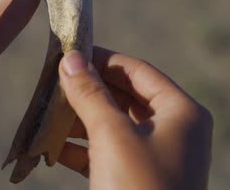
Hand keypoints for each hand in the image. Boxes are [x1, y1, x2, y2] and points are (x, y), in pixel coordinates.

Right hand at [57, 48, 212, 189]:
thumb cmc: (138, 189)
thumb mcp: (112, 136)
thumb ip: (90, 94)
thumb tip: (71, 58)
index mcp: (182, 112)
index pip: (137, 71)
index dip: (102, 59)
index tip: (69, 53)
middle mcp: (175, 130)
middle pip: (124, 96)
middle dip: (87, 90)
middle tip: (54, 80)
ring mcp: (158, 157)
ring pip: (114, 125)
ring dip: (81, 119)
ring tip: (48, 111)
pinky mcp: (139, 180)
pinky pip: (108, 153)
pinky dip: (82, 149)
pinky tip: (54, 148)